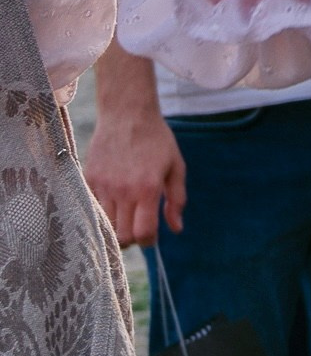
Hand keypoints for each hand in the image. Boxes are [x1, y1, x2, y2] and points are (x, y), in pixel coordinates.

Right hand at [86, 102, 186, 246]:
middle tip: (137, 228)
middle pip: (121, 236)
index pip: (143, 233)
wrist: (127, 113)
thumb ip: (176, 200)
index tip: (151, 236)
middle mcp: (123, 190)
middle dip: (132, 239)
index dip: (149, 241)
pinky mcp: (89, 178)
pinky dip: (102, 210)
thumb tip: (176, 228)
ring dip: (115, 227)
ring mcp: (103, 185)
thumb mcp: (176, 167)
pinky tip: (112, 200)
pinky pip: (92, 207)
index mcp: (148, 188)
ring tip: (125, 216)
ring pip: (104, 225)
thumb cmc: (156, 140)